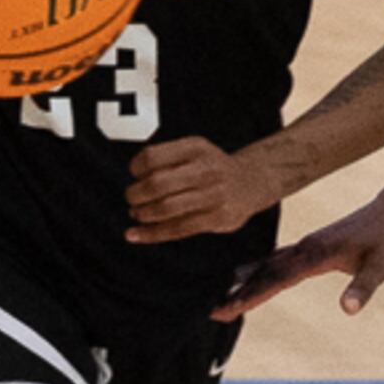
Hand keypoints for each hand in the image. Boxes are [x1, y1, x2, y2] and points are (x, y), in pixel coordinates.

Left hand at [127, 138, 286, 246]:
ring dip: (143, 214)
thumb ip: (166, 158)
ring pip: (165, 208)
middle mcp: (206, 169)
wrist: (251, 181)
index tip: (134, 175)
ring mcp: (213, 195)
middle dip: (135, 194)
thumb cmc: (211, 167)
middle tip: (131, 198)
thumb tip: (134, 178)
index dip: (136, 168)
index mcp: (195, 148)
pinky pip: (177, 229)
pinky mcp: (216, 218)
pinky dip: (151, 234)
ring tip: (137, 214)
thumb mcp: (194, 151)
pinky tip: (134, 235)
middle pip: (157, 184)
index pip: (152, 157)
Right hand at [215, 192, 383, 316]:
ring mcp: (307, 246)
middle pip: (266, 273)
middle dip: (240, 293)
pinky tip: (247, 275)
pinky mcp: (311, 246)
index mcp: (318, 254)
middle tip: (214, 312)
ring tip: (221, 297)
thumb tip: (348, 309)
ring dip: (245, 282)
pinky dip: (260, 271)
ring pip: (268, 265)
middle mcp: (306, 248)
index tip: (229, 308)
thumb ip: (363, 287)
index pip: (279, 279)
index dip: (253, 295)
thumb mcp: (383, 266)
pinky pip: (278, 260)